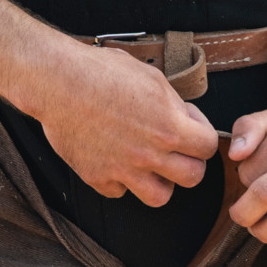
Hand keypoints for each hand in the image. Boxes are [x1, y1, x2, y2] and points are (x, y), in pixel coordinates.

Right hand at [21, 41, 220, 206]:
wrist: (56, 80)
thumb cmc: (100, 70)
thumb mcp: (149, 76)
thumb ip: (172, 103)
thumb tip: (184, 118)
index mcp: (168, 126)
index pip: (209, 147)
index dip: (201, 134)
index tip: (188, 124)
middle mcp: (149, 154)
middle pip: (193, 177)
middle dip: (188, 161)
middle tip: (174, 147)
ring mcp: (123, 170)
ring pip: (160, 197)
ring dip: (159, 181)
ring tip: (149, 163)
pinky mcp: (97, 178)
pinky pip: (120, 192)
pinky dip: (120, 180)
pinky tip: (114, 159)